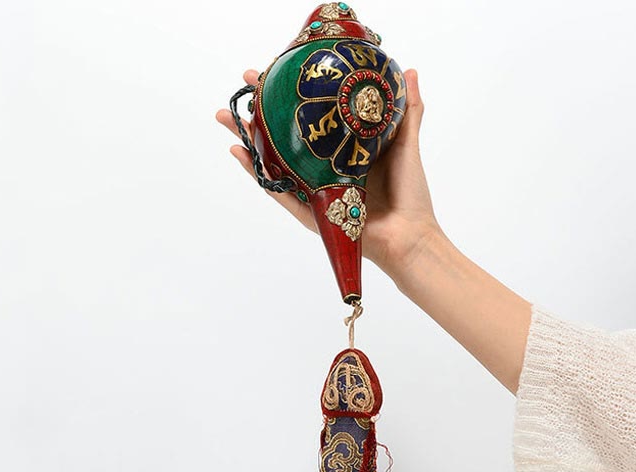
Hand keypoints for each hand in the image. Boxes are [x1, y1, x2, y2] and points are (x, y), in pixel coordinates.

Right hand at [215, 68, 444, 287]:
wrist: (408, 237)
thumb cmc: (409, 196)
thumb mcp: (405, 144)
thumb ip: (406, 111)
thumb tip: (410, 70)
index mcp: (342, 153)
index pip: (311, 119)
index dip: (292, 96)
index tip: (278, 69)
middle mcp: (323, 171)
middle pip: (284, 138)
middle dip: (261, 112)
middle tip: (244, 86)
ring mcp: (313, 192)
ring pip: (272, 162)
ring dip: (247, 139)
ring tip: (225, 116)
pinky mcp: (309, 213)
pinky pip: (276, 191)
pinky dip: (256, 173)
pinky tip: (239, 152)